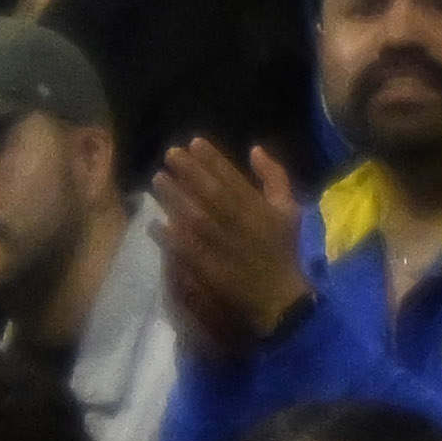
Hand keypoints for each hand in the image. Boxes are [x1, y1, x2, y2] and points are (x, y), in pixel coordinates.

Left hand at [149, 139, 314, 352]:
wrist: (279, 297)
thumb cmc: (281, 249)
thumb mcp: (288, 209)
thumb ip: (274, 177)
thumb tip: (255, 148)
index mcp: (260, 208)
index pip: (232, 178)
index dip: (212, 159)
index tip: (194, 143)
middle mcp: (242, 223)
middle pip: (211, 193)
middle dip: (189, 172)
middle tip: (170, 155)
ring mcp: (224, 247)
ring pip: (196, 218)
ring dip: (175, 198)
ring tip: (157, 180)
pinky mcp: (210, 269)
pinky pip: (186, 249)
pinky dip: (170, 237)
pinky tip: (153, 223)